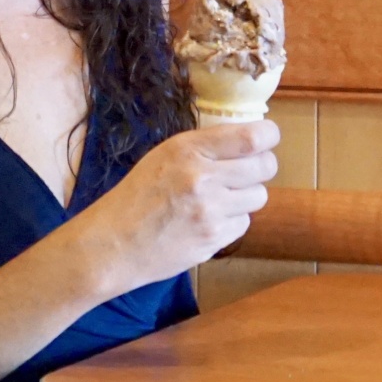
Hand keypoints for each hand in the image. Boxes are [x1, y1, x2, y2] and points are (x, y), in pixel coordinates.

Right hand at [79, 120, 280, 295]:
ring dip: (247, 196)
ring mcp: (211, 212)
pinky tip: (209, 220)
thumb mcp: (165, 155)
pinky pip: (244, 223)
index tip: (267, 139)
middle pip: (265, 167)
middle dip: (261, 167)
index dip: (268, 136)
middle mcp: (204, 178)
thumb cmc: (137, 196)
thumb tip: (251, 140)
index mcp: (189, 149)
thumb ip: (206, 147)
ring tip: (220, 198)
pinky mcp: (214, 240)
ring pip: (259, 197)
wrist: (113, 244)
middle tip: (247, 170)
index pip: (252, 137)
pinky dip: (233, 221)